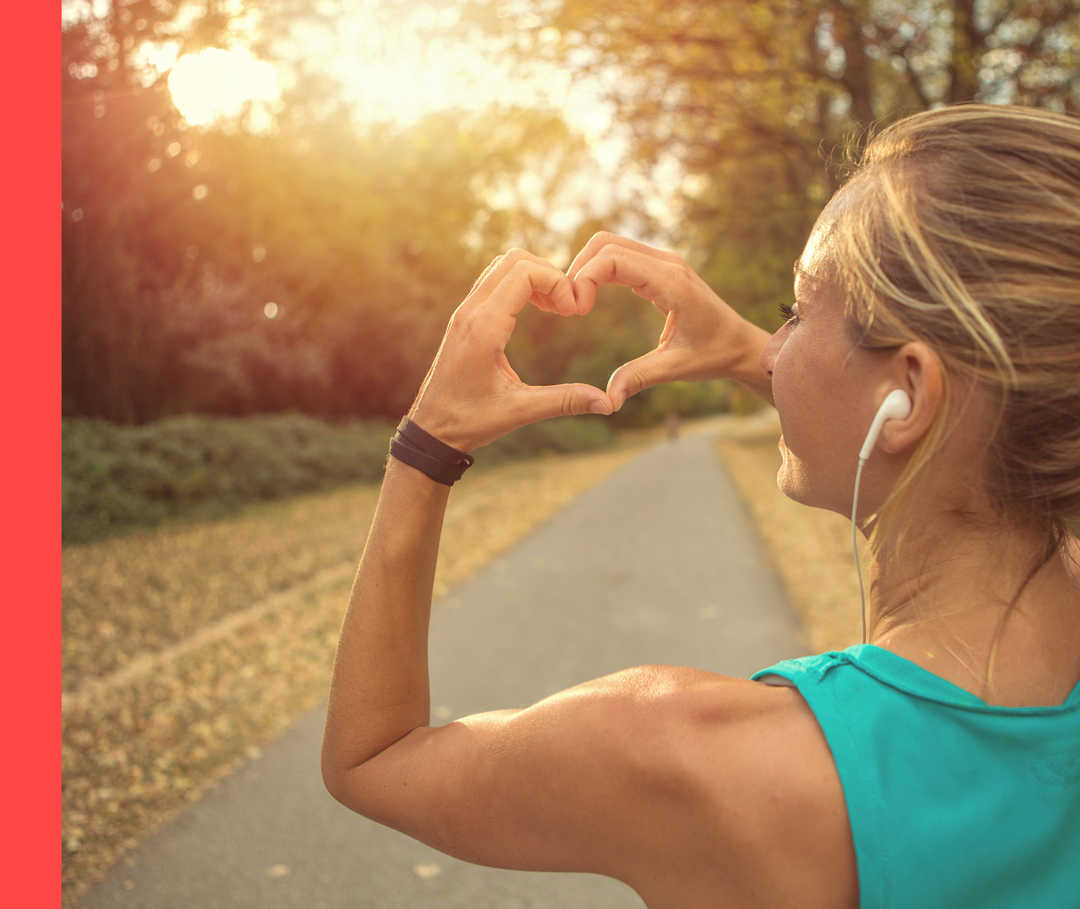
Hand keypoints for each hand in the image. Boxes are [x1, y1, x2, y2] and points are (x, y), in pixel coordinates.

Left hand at [409, 249, 612, 451]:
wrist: (431, 430)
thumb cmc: (470, 421)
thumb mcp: (519, 411)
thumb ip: (564, 401)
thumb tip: (608, 404)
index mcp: (483, 327)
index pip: (525, 272)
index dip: (558, 282)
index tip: (574, 311)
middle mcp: (470, 312)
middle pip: (515, 260)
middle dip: (550, 274)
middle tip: (568, 308)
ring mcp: (465, 312)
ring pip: (503, 267)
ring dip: (535, 277)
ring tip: (557, 308)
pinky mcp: (465, 319)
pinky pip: (494, 282)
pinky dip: (520, 286)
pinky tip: (538, 311)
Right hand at [569, 232, 769, 409]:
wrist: (740, 345)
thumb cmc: (714, 355)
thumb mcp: (676, 368)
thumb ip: (639, 378)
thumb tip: (608, 400)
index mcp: (671, 282)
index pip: (613, 259)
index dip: (585, 278)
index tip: (576, 311)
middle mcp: (666, 264)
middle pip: (605, 243)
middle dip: (579, 269)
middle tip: (568, 306)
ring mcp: (663, 263)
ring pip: (610, 245)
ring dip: (586, 267)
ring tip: (575, 303)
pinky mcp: (659, 269)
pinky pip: (620, 257)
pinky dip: (598, 271)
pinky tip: (588, 299)